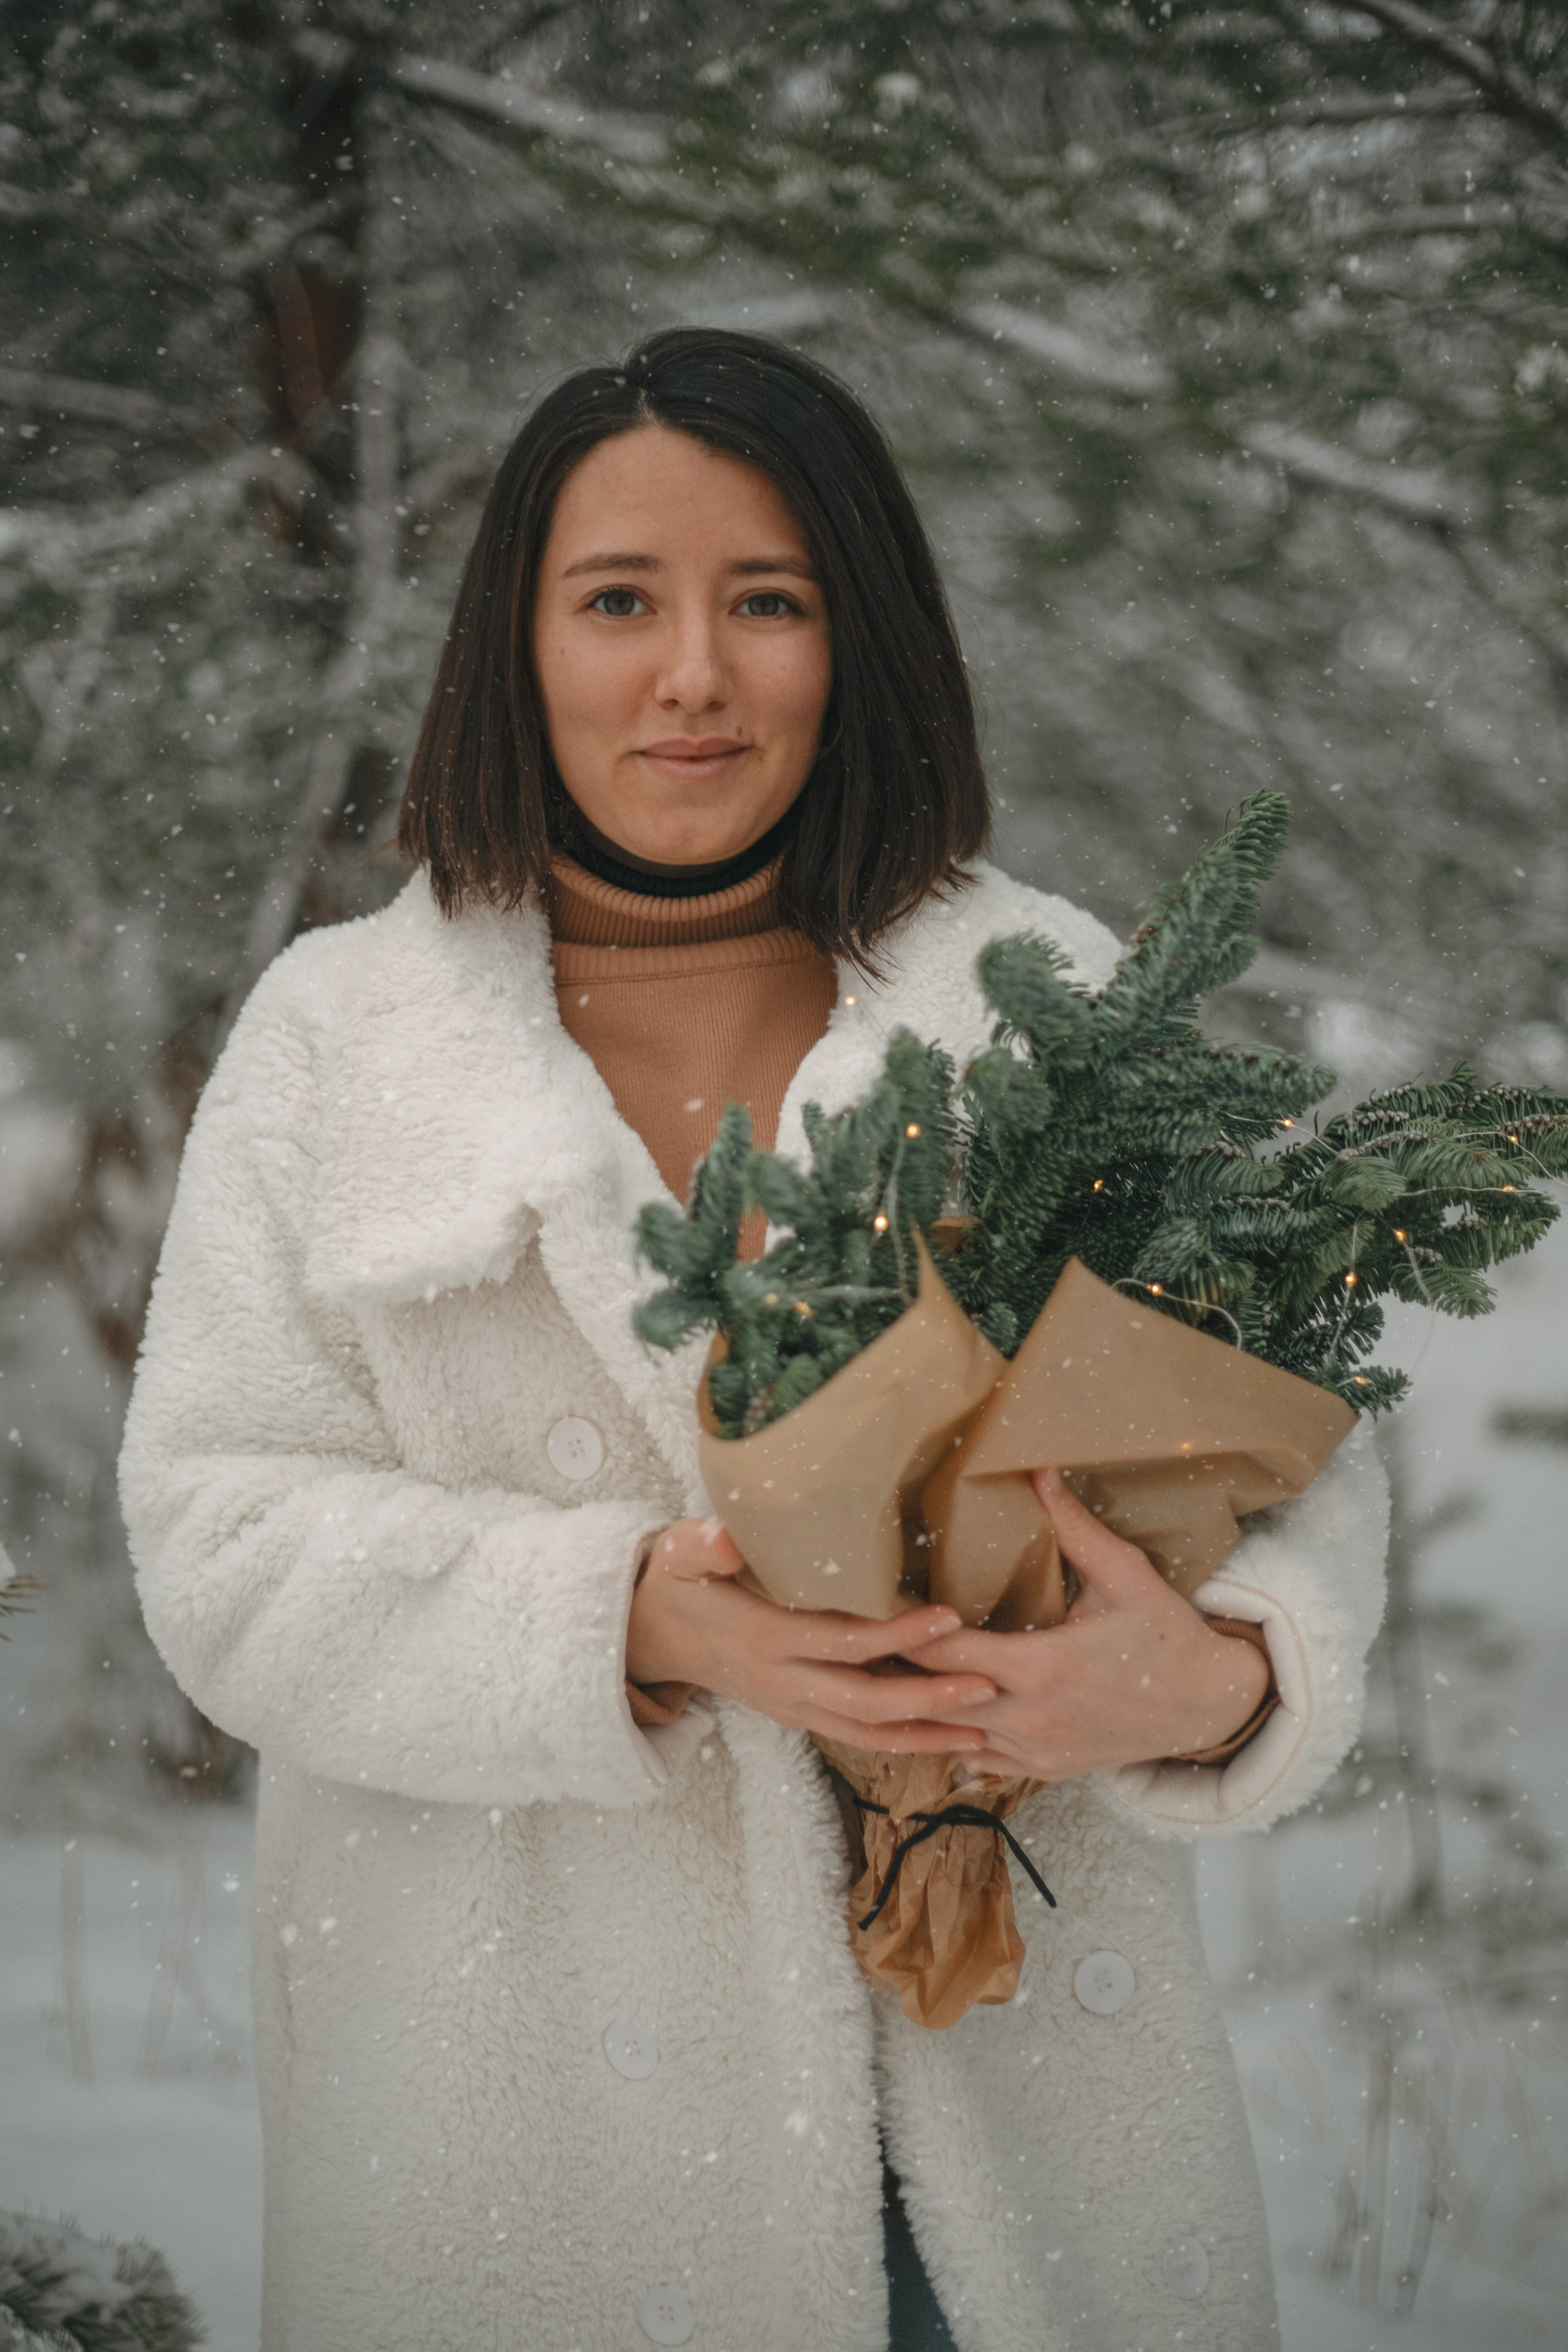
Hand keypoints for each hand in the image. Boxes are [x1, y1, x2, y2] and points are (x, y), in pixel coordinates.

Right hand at [625, 1518, 998, 1753]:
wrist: (649, 1636)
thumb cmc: (675, 1583)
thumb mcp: (677, 1553)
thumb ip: (701, 1546)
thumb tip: (725, 1541)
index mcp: (764, 1638)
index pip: (841, 1642)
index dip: (895, 1635)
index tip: (948, 1618)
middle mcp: (782, 1682)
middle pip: (866, 1702)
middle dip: (929, 1698)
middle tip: (988, 1686)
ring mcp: (791, 1705)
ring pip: (866, 1733)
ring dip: (926, 1734)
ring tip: (984, 1731)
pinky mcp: (798, 1714)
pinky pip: (857, 1737)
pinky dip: (902, 1743)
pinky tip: (944, 1741)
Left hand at [896, 1469, 1270, 1780]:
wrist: (1209, 1705)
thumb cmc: (1165, 1633)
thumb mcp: (1124, 1573)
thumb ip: (1073, 1526)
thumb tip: (1037, 1469)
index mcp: (1042, 1668)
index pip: (945, 1652)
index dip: (906, 1630)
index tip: (875, 1603)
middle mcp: (1030, 1719)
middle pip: (933, 1697)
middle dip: (898, 1667)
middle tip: (860, 1636)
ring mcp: (1034, 1752)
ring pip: (948, 1736)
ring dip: (919, 1704)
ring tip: (884, 1670)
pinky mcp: (1043, 1770)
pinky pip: (977, 1760)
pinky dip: (952, 1734)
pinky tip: (933, 1706)